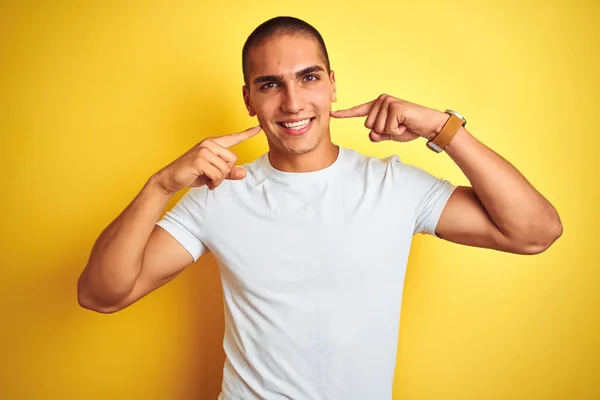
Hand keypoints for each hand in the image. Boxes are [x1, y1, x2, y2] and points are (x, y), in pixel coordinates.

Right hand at [154, 125, 261, 193]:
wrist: (170, 178)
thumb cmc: (191, 174)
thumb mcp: (213, 173)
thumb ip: (228, 172)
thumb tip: (244, 173)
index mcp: (213, 144)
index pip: (233, 138)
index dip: (247, 133)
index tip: (259, 127)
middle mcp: (209, 144)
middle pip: (232, 159)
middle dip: (224, 172)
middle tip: (212, 177)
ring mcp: (204, 151)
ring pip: (225, 169)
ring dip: (218, 179)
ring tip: (207, 179)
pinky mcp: (199, 160)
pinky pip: (218, 175)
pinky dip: (214, 182)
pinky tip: (206, 182)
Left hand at [330, 94, 447, 142]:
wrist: (428, 125)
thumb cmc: (408, 128)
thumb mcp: (389, 134)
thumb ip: (377, 135)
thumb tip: (371, 134)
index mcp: (377, 106)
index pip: (358, 111)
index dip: (345, 114)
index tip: (332, 114)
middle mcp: (380, 101)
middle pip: (369, 126)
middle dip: (383, 132)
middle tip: (398, 126)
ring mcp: (387, 102)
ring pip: (377, 128)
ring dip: (391, 132)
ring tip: (402, 125)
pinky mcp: (394, 107)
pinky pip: (388, 128)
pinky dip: (397, 131)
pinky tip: (405, 124)